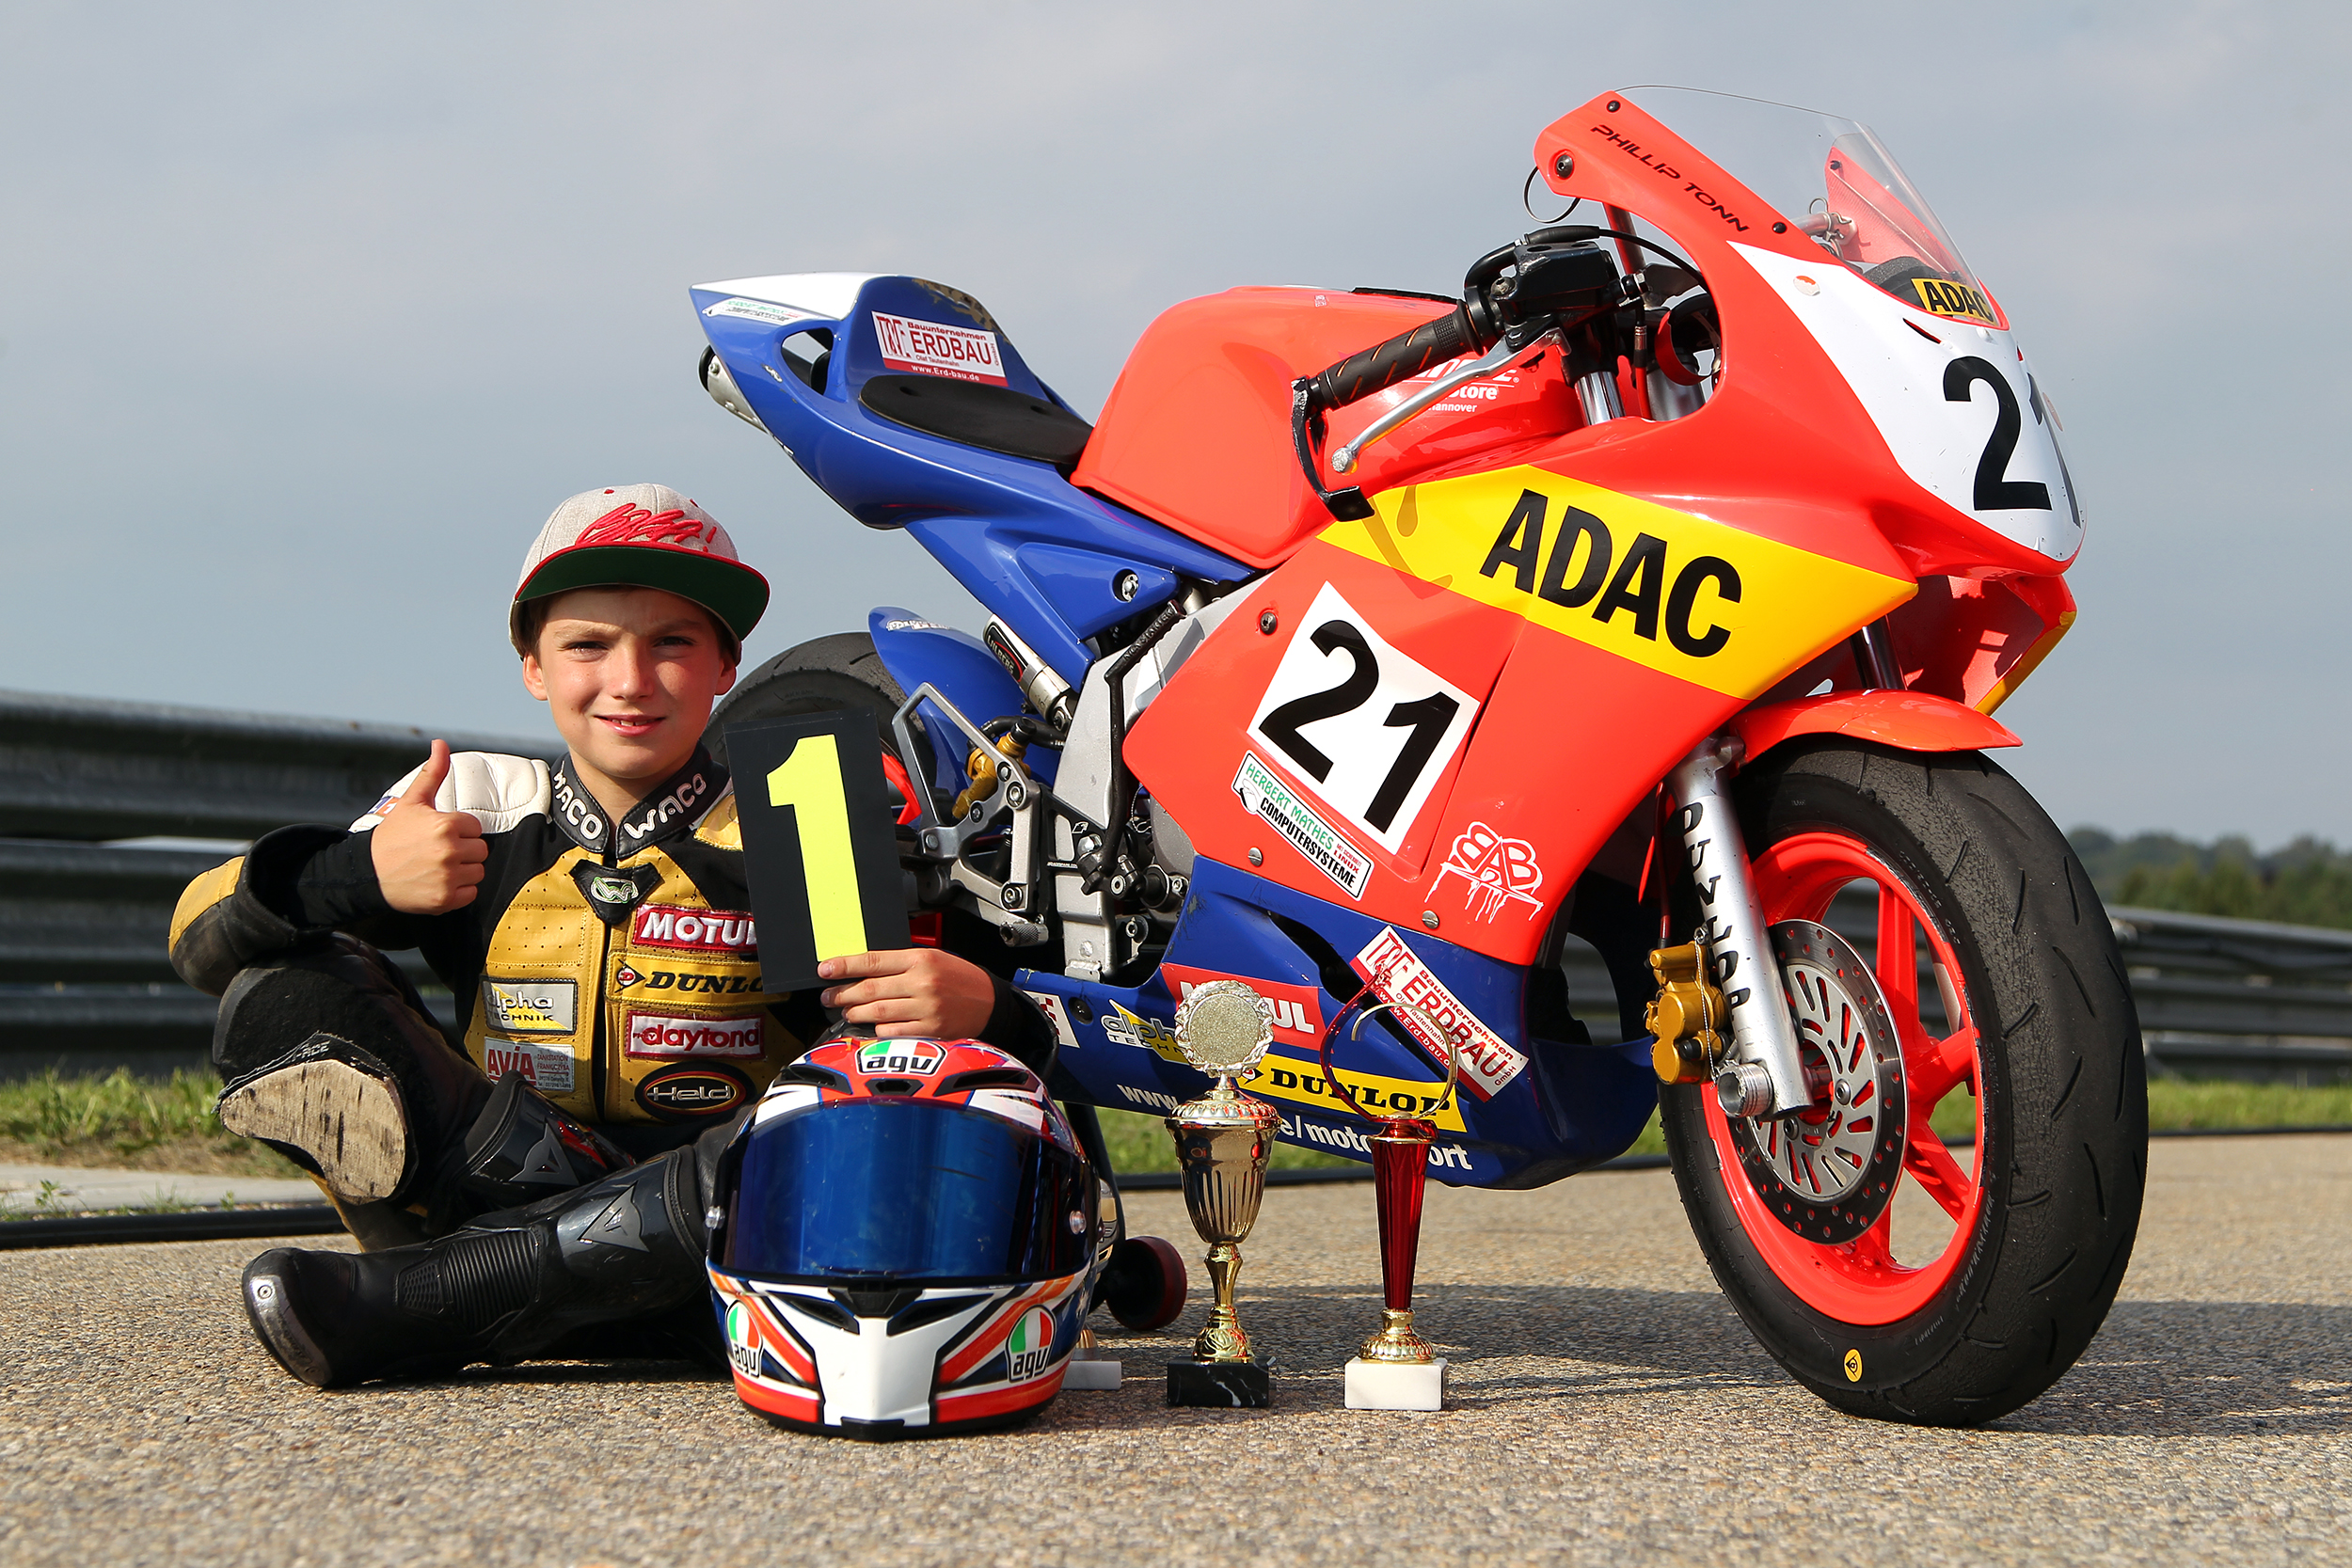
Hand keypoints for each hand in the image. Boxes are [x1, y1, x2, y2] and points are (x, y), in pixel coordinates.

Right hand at [368, 740, 487, 914]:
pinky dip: (458, 891)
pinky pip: (471, 893)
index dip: (459, 830)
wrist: (368, 873)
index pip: (475, 827)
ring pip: (477, 872)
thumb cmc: (392, 837)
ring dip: (463, 871)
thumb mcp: (412, 801)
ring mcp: (448, 877)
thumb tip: (441, 744)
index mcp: (445, 825)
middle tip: (438, 851)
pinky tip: (438, 882)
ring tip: (437, 867)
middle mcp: (449, 851)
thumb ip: (432, 773)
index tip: (439, 834)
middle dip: (463, 850)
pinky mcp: (445, 899)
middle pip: (480, 850)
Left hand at [818, 948, 997, 1039]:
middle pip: (869, 989)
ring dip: (855, 1013)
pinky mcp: (930, 1031)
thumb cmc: (959, 978)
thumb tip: (862, 970)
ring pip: (877, 1012)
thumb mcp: (932, 959)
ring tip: (846, 1011)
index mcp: (920, 959)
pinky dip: (878, 1030)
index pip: (872, 961)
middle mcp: (922, 983)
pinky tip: (873, 1027)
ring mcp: (926, 1009)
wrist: (990, 1002)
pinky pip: (893, 1032)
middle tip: (827, 996)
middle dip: (841, 993)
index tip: (824, 970)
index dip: (844, 966)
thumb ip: (900, 964)